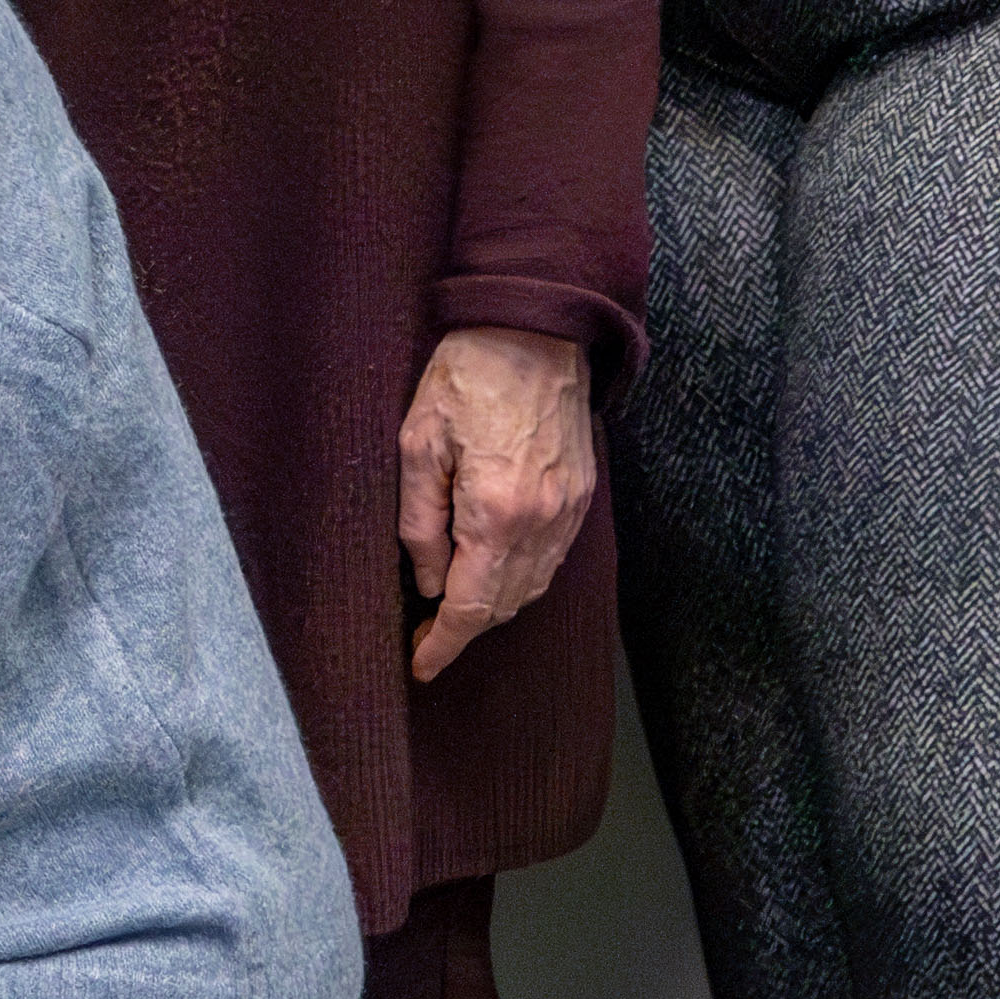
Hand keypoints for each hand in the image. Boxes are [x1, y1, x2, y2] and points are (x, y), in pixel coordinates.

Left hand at [392, 327, 596, 680]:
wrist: (533, 332)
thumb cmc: (465, 379)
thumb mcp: (418, 446)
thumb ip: (420, 523)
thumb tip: (428, 583)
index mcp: (497, 513)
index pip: (472, 606)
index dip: (445, 644)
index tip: (421, 666)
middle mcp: (543, 522)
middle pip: (506, 604)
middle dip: (466, 628)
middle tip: (426, 636)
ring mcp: (570, 511)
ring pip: (533, 586)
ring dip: (496, 605)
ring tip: (455, 608)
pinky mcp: (581, 495)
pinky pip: (552, 558)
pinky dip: (522, 577)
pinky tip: (494, 570)